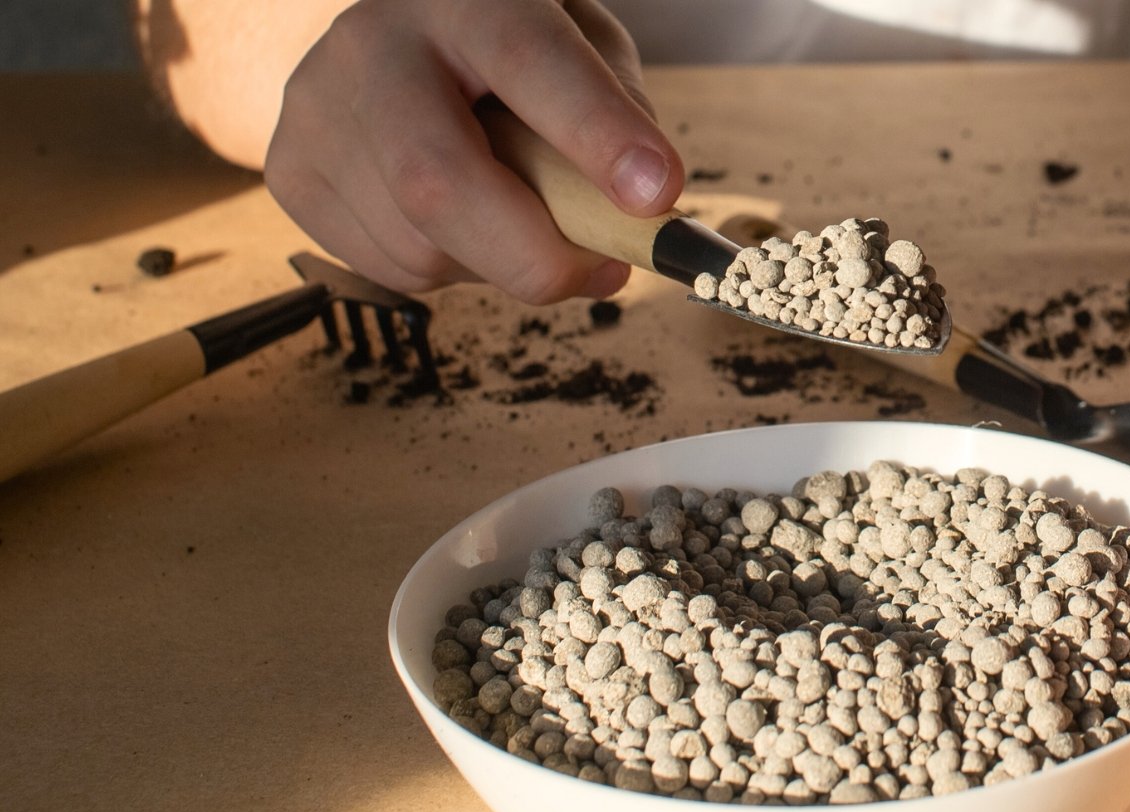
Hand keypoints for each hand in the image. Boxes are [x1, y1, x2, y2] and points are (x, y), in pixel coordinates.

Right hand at [264, 0, 683, 303]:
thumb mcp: (581, 45)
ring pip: (418, 246)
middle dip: (532, 255)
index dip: (595, 134)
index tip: (656, 194)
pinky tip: (454, 218)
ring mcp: (317, 109)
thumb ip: (616, 114)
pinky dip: (449, 268)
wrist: (392, 38)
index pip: (530, 60)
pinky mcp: (291, 172)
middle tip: (600, 271)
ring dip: (497, 266)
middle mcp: (372, 44)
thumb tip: (632, 213)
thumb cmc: (506, 50)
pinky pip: (389, 267)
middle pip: (436, 182)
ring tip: (514, 216)